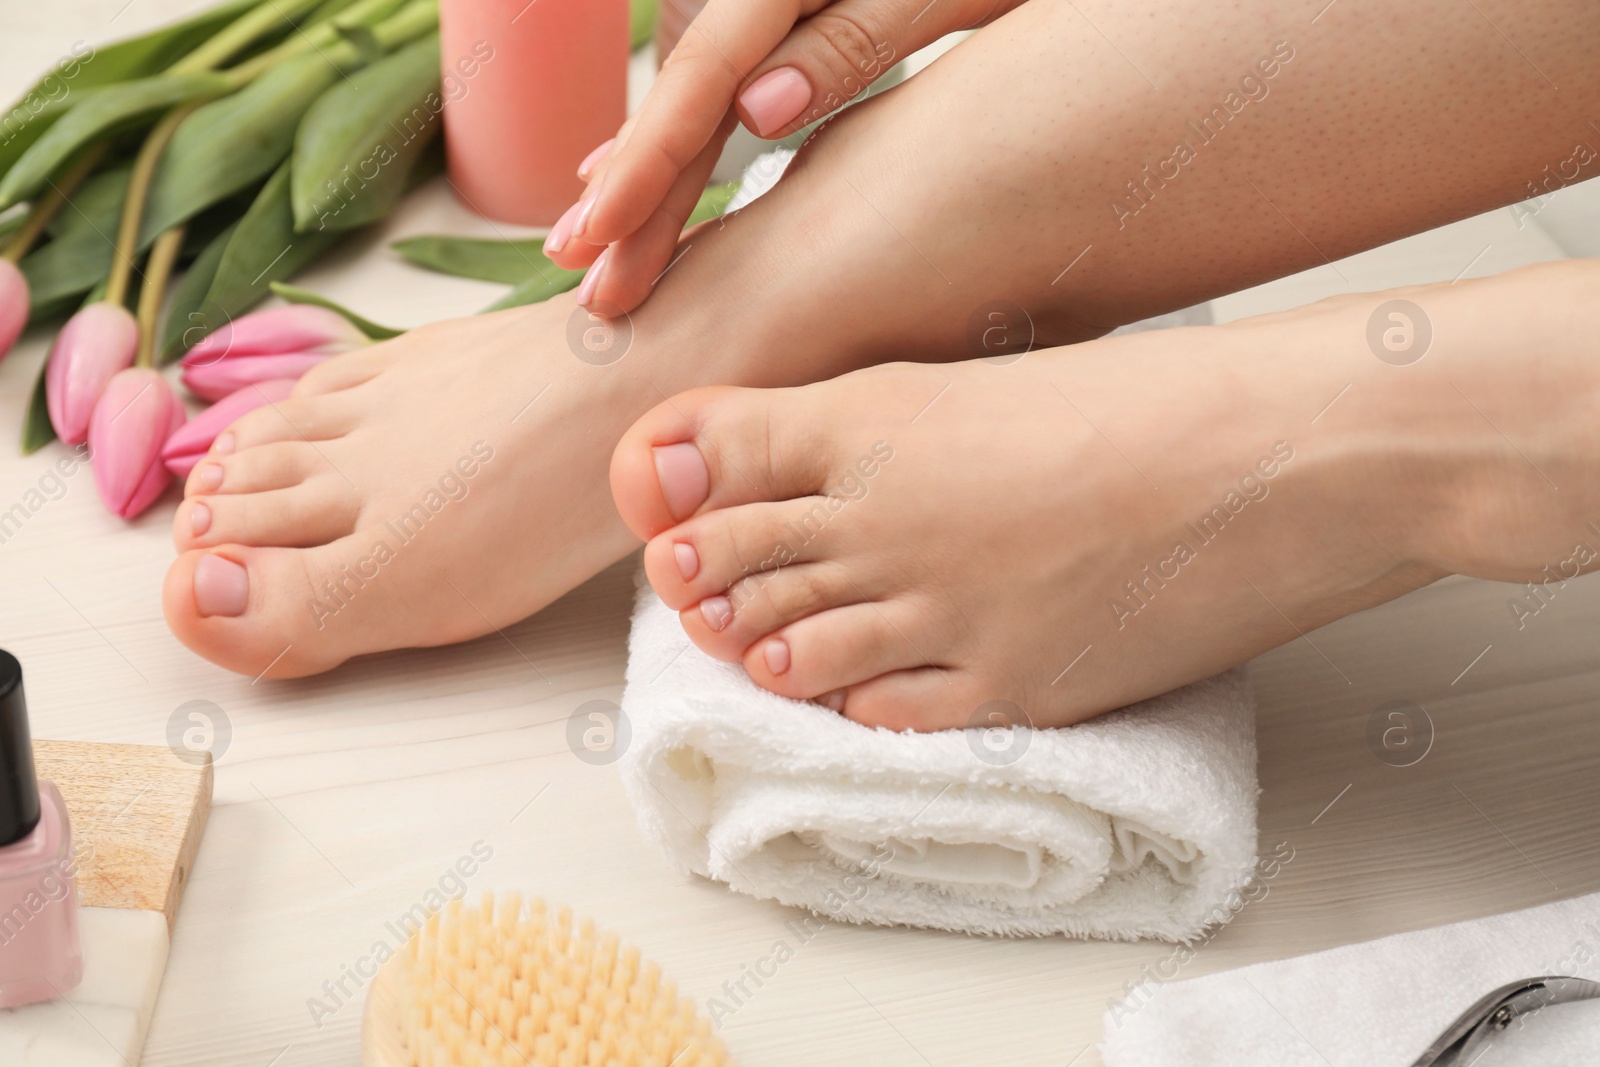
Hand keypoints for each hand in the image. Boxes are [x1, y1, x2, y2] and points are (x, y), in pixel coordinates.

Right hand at [545, 0, 1020, 312]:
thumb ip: (854, 37)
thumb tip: (753, 116)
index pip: (705, 78)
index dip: (648, 164)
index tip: (603, 241)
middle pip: (688, 97)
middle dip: (632, 192)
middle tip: (585, 279)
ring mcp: (778, 3)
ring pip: (700, 98)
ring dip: (650, 174)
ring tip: (603, 248)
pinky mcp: (799, 16)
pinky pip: (729, 88)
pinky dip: (690, 139)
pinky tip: (660, 183)